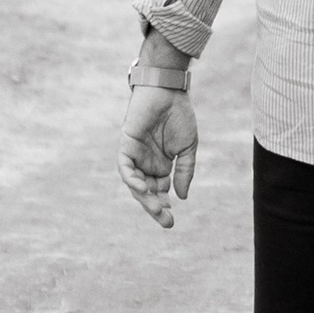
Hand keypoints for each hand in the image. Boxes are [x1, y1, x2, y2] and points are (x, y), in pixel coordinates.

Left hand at [119, 83, 198, 226]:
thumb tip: (183, 196)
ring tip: (157, 209)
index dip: (163, 205)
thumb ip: (185, 172)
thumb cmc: (179, 115)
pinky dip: (131, 179)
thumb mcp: (188, 148)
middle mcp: (146, 163)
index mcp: (160, 165)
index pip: (159, 192)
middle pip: (147, 192)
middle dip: (155, 207)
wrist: (169, 91)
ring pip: (135, 183)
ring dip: (144, 197)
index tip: (171, 220)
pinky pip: (125, 167)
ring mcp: (135, 155)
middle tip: (166, 221)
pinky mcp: (126, 145)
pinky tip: (142, 188)